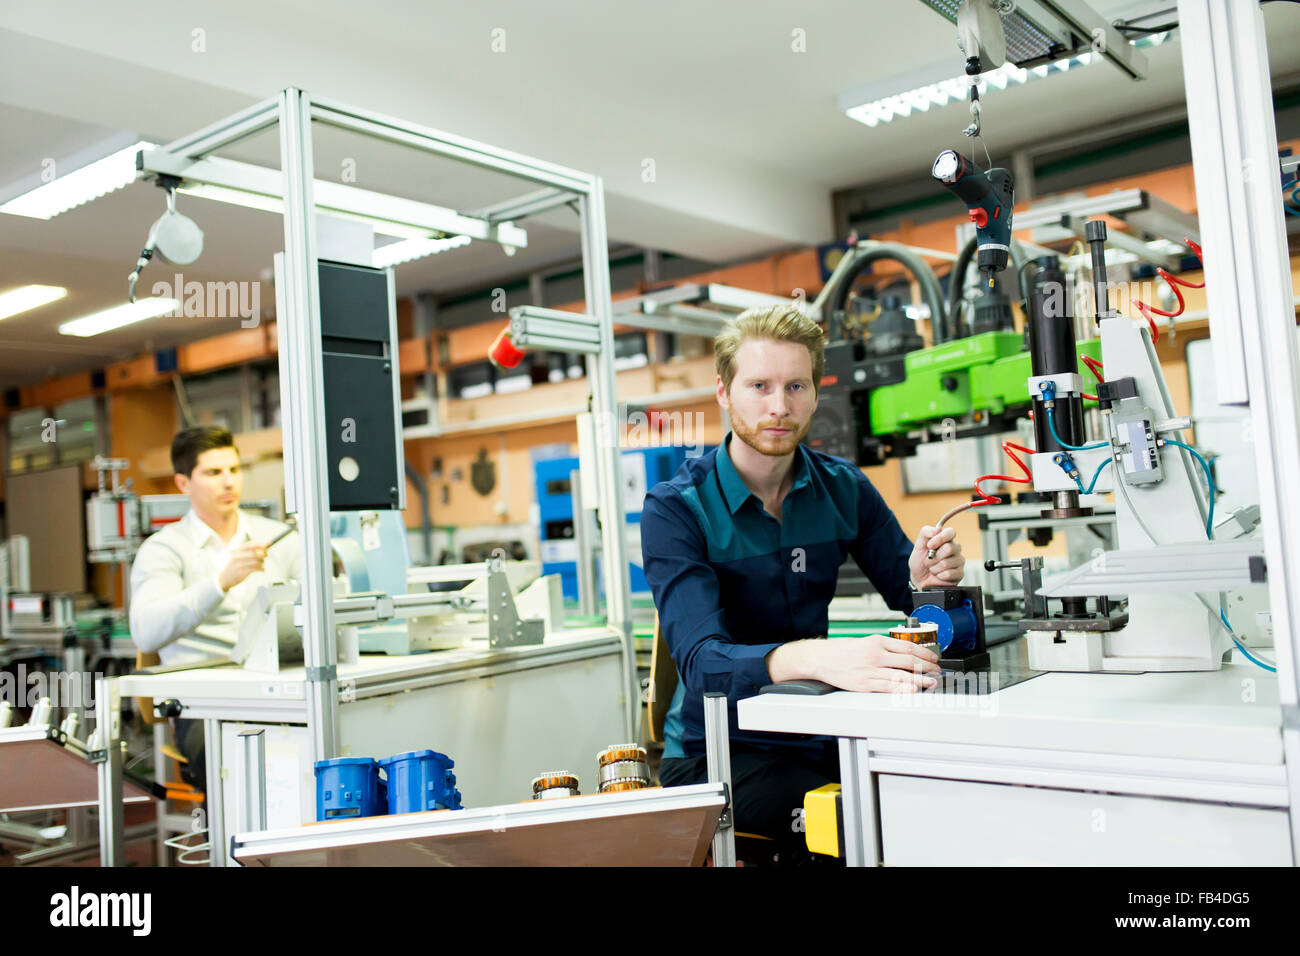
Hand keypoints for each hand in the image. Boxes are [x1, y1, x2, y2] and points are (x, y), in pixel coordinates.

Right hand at [218, 542, 267, 591]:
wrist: (224, 578)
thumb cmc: (235, 566)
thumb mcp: (238, 556)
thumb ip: (250, 551)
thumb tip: (264, 547)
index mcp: (237, 551)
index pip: (250, 545)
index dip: (260, 543)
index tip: (268, 543)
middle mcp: (237, 557)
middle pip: (255, 553)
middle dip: (263, 554)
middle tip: (266, 555)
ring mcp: (239, 565)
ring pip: (257, 561)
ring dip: (262, 562)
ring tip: (262, 564)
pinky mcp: (242, 573)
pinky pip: (256, 569)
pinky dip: (262, 569)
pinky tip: (262, 569)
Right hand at [768, 635, 939, 692]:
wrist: (820, 658)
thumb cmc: (840, 651)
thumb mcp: (864, 642)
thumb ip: (883, 648)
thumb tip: (905, 655)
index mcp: (876, 641)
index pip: (907, 646)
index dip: (925, 653)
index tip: (934, 658)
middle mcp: (875, 654)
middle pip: (909, 661)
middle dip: (927, 667)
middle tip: (937, 671)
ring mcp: (870, 670)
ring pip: (902, 675)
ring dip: (920, 680)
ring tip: (932, 682)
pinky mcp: (864, 684)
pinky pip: (888, 687)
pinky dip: (903, 688)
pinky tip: (913, 689)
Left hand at [909, 525, 964, 587]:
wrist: (919, 579)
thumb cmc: (920, 562)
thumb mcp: (918, 545)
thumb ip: (925, 533)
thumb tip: (938, 529)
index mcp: (946, 539)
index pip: (950, 532)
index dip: (940, 538)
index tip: (929, 546)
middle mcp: (955, 549)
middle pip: (949, 548)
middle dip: (934, 557)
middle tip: (929, 560)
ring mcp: (959, 561)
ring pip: (946, 563)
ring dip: (934, 567)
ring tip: (933, 568)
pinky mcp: (960, 574)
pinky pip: (948, 574)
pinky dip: (938, 575)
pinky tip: (938, 575)